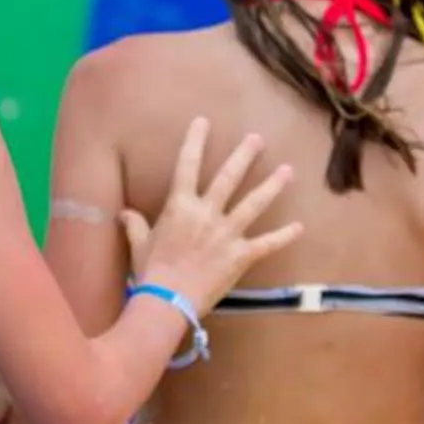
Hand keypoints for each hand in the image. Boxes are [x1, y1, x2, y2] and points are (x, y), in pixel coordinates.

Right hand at [124, 118, 302, 314]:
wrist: (167, 301)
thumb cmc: (150, 272)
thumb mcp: (138, 244)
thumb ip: (134, 224)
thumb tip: (123, 213)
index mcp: (180, 207)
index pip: (187, 166)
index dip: (195, 141)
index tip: (203, 121)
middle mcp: (207, 214)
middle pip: (228, 178)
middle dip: (244, 156)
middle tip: (258, 138)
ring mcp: (227, 234)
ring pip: (254, 204)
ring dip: (272, 186)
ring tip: (288, 171)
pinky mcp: (241, 256)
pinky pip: (267, 244)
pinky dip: (284, 236)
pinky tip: (300, 227)